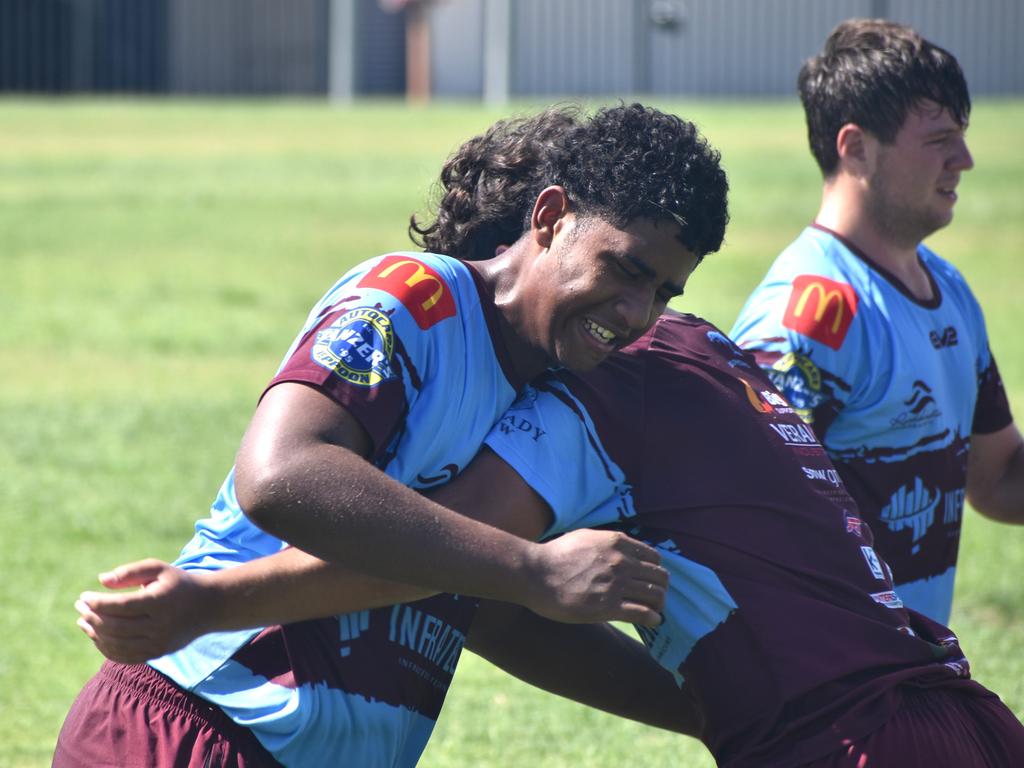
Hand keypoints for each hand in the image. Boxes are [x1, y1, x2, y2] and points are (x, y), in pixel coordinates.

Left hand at [75, 559, 217, 663]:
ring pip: (117, 644)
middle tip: (80, 607)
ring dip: (94, 634)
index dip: (97, 602)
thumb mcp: (159, 569)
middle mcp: (160, 625)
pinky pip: (125, 656)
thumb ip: (130, 572)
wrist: (209, 607)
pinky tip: (96, 636)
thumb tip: (101, 580)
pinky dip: (106, 648)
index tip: (84, 596)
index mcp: (160, 602)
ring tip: (83, 621)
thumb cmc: (178, 583)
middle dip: (92, 617)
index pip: (120, 606)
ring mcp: (159, 642)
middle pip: (116, 626)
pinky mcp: (158, 653)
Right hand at [523, 530, 667, 627]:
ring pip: (656, 595)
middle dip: (661, 587)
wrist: (536, 574)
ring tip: (655, 610)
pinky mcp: (609, 607)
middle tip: (656, 596)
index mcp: (617, 543)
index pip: (654, 557)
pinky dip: (653, 618)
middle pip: (660, 576)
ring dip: (659, 604)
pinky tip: (653, 621)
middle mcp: (622, 562)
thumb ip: (609, 542)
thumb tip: (623, 549)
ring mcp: (616, 584)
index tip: (651, 578)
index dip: (655, 569)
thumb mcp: (586, 537)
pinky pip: (644, 613)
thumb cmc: (556, 555)